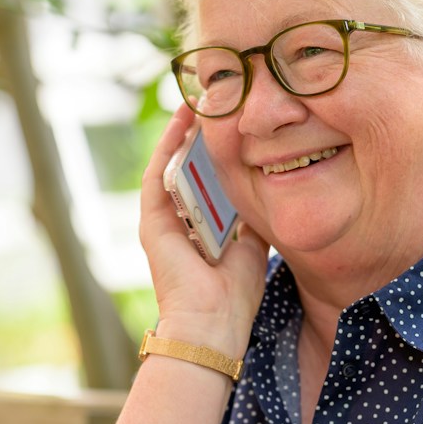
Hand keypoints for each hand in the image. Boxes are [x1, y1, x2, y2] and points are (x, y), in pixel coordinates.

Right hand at [140, 106, 269, 354]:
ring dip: (185, 130)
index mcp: (202, 229)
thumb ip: (252, 218)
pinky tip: (183, 120)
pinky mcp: (151, 221)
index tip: (238, 121)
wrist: (212, 326)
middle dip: (204, 133)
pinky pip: (159, 174)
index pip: (210, 180)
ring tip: (202, 96)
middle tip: (220, 97)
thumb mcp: (253, 247)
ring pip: (173, 164)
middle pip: (191, 166)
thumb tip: (270, 187)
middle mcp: (179, 220)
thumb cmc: (234, 298)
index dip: (221, 150)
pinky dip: (170, 146)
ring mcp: (162, 219)